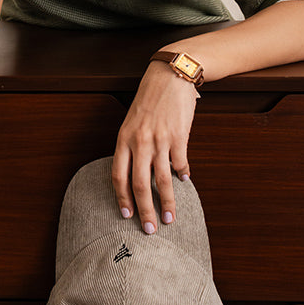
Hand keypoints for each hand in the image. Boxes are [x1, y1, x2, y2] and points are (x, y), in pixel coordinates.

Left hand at [111, 60, 198, 233]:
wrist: (169, 76)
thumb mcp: (132, 120)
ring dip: (168, 202)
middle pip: (140, 184)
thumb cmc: (149, 98)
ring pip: (162, 180)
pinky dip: (183, 175)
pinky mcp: (179, 136)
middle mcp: (140, 141)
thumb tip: (137, 172)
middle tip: (150, 229)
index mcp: (124, 137)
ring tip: (171, 218)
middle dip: (145, 210)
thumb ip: (132, 145)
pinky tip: (185, 181)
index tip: (127, 215)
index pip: (118, 175)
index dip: (122, 197)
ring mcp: (160, 139)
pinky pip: (180, 163)